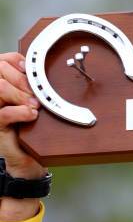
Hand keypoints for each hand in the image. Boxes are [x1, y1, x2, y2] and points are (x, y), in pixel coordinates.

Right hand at [0, 52, 46, 178]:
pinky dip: (21, 112)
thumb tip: (39, 74)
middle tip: (35, 93)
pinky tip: (32, 115)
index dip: (16, 61)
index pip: (2, 61)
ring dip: (21, 94)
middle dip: (22, 79)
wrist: (25, 161)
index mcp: (2, 86)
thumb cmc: (29, 133)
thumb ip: (30, 88)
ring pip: (0, 87)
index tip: (29, 70)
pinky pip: (4, 113)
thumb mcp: (32, 106)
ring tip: (34, 106)